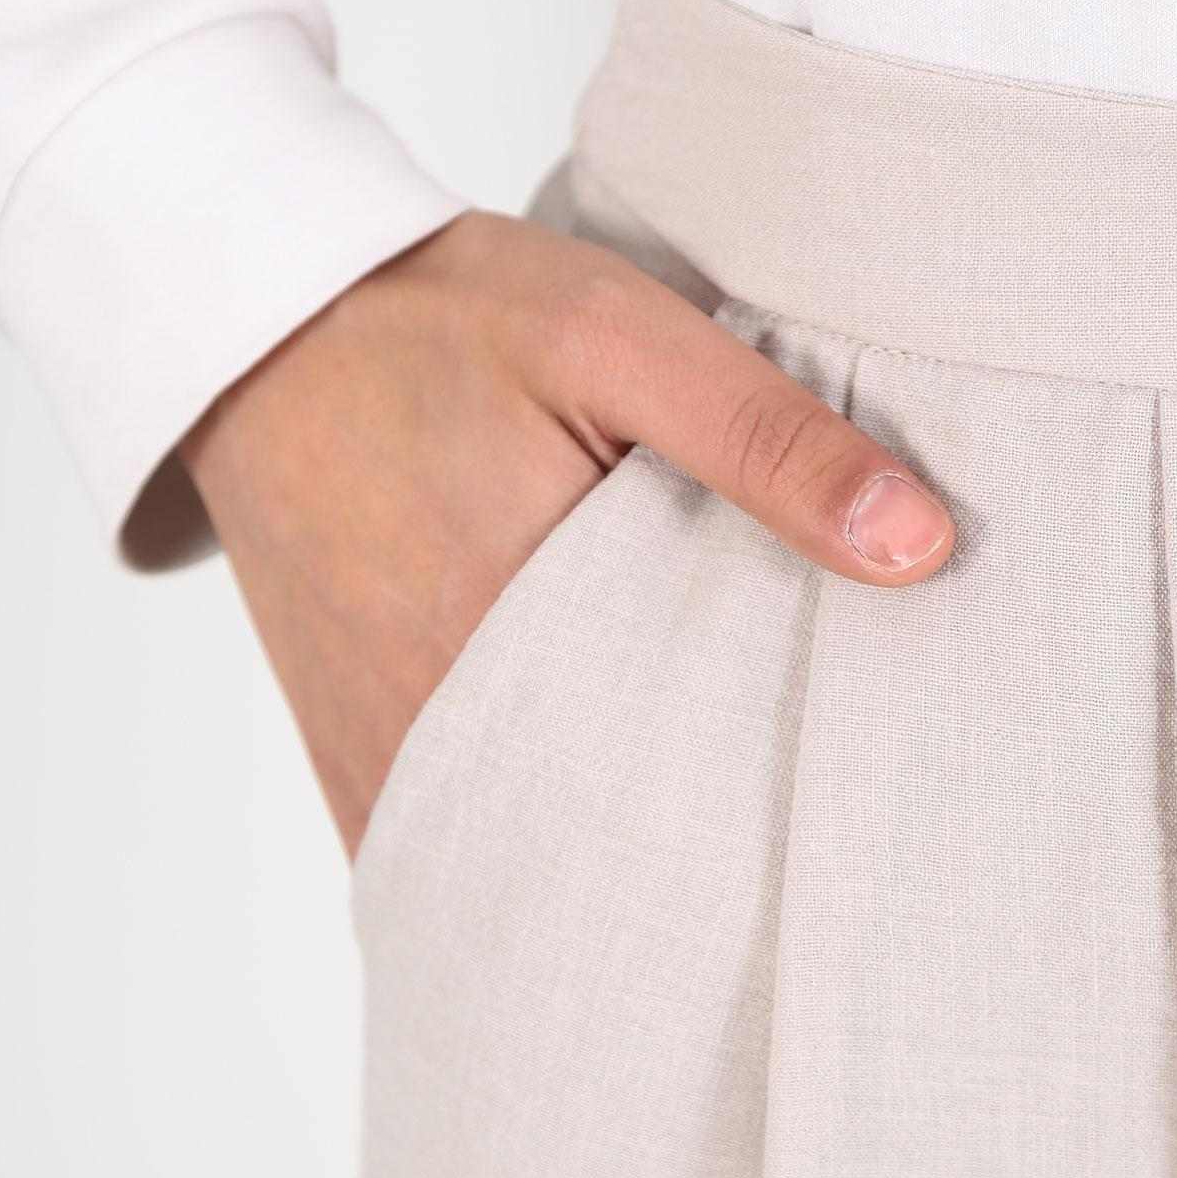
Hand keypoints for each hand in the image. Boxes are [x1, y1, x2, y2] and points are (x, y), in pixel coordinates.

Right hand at [180, 209, 954, 858]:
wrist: (257, 327)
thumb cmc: (435, 321)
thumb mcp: (614, 334)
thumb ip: (763, 440)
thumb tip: (919, 548)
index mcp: (514, 620)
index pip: (685, 766)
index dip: (766, 786)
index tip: (818, 782)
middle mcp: (435, 714)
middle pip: (605, 832)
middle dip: (690, 834)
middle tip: (759, 816)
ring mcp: (381, 746)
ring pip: (520, 855)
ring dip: (600, 848)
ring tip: (673, 825)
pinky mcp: (347, 750)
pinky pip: (437, 847)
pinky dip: (511, 847)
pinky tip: (566, 816)